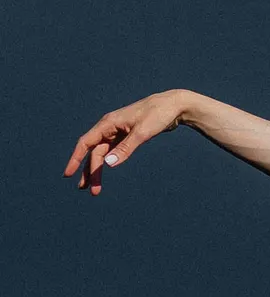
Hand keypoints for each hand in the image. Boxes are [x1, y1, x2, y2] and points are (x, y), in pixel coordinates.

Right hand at [64, 89, 198, 195]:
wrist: (175, 105)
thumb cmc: (158, 114)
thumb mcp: (142, 132)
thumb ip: (125, 148)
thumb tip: (108, 164)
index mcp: (109, 123)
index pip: (85, 142)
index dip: (75, 158)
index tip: (68, 174)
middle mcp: (110, 127)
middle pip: (95, 152)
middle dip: (91, 171)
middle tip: (91, 191)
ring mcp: (118, 131)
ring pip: (102, 153)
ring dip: (97, 169)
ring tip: (93, 188)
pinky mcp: (127, 135)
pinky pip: (112, 151)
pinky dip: (108, 162)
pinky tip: (105, 170)